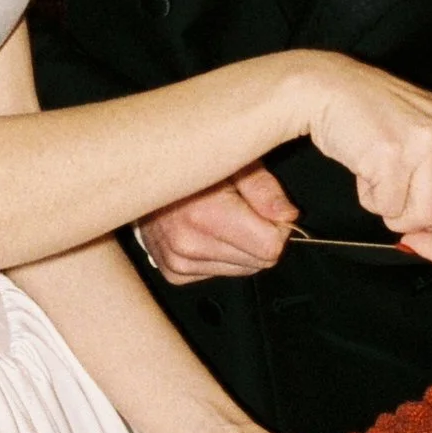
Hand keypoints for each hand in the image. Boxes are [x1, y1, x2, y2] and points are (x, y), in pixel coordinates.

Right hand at [136, 164, 298, 282]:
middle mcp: (187, 245)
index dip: (276, 226)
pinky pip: (218, 273)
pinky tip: (205, 230)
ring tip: (218, 216)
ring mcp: (177, 262)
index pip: (271, 248)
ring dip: (238, 246)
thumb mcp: (234, 159)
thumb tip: (288, 217)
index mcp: (204, 216)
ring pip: (241, 270)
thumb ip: (264, 189)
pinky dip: (218, 254)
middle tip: (239, 208)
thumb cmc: (192, 162)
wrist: (143, 173)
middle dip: (258, 236)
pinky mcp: (173, 272)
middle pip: (259, 262)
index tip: (264, 208)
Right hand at [300, 55, 431, 267]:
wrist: (331, 88)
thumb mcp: (430, 150)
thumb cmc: (379, 122)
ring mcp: (427, 142)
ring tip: (382, 175)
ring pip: (419, 217)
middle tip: (415, 243)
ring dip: (393, 210)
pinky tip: (366, 167)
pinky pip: (386, 207)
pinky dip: (371, 198)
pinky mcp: (393, 153)